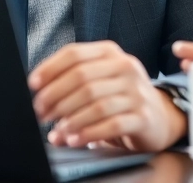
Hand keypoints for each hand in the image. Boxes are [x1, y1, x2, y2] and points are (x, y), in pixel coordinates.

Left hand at [28, 40, 186, 151]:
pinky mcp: (143, 116)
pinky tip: (75, 139)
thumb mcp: (100, 79)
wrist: (159, 116)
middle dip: (56, 97)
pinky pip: (112, 124)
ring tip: (57, 130)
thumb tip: (38, 91)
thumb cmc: (120, 96)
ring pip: (96, 103)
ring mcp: (137, 91)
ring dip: (71, 119)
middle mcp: (125, 67)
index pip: (75, 54)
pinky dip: (89, 133)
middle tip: (41, 113)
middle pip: (83, 78)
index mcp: (110, 53)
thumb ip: (72, 80)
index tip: (33, 84)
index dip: (50, 69)